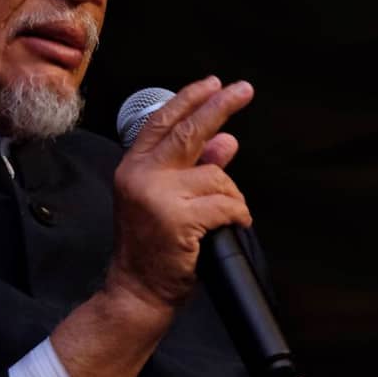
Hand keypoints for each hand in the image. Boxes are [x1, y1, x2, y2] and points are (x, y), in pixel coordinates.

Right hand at [108, 76, 253, 311]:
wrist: (137, 291)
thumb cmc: (153, 248)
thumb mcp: (166, 200)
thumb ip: (194, 168)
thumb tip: (225, 141)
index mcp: (133, 167)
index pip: (162, 122)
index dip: (190, 99)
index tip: (214, 84)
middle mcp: (141, 176)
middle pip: (189, 131)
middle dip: (221, 106)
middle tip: (244, 90)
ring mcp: (158, 196)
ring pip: (217, 176)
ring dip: (232, 197)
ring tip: (224, 216)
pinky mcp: (177, 217)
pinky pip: (225, 204)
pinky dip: (237, 214)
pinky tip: (230, 225)